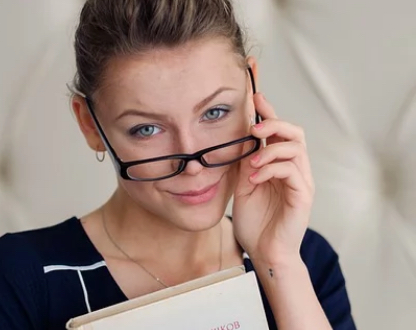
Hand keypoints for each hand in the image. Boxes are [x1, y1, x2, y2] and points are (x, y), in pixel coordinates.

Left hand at [232, 92, 314, 265]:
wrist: (264, 252)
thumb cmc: (255, 222)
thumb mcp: (244, 186)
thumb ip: (246, 163)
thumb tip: (243, 140)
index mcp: (278, 165)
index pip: (278, 132)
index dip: (269, 111)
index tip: (255, 96)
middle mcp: (294, 169)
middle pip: (294, 132)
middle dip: (275, 122)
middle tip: (255, 126)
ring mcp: (301, 181)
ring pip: (296, 148)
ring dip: (271, 150)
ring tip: (252, 163)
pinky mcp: (303, 195)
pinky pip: (292, 171)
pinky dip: (271, 170)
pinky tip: (255, 179)